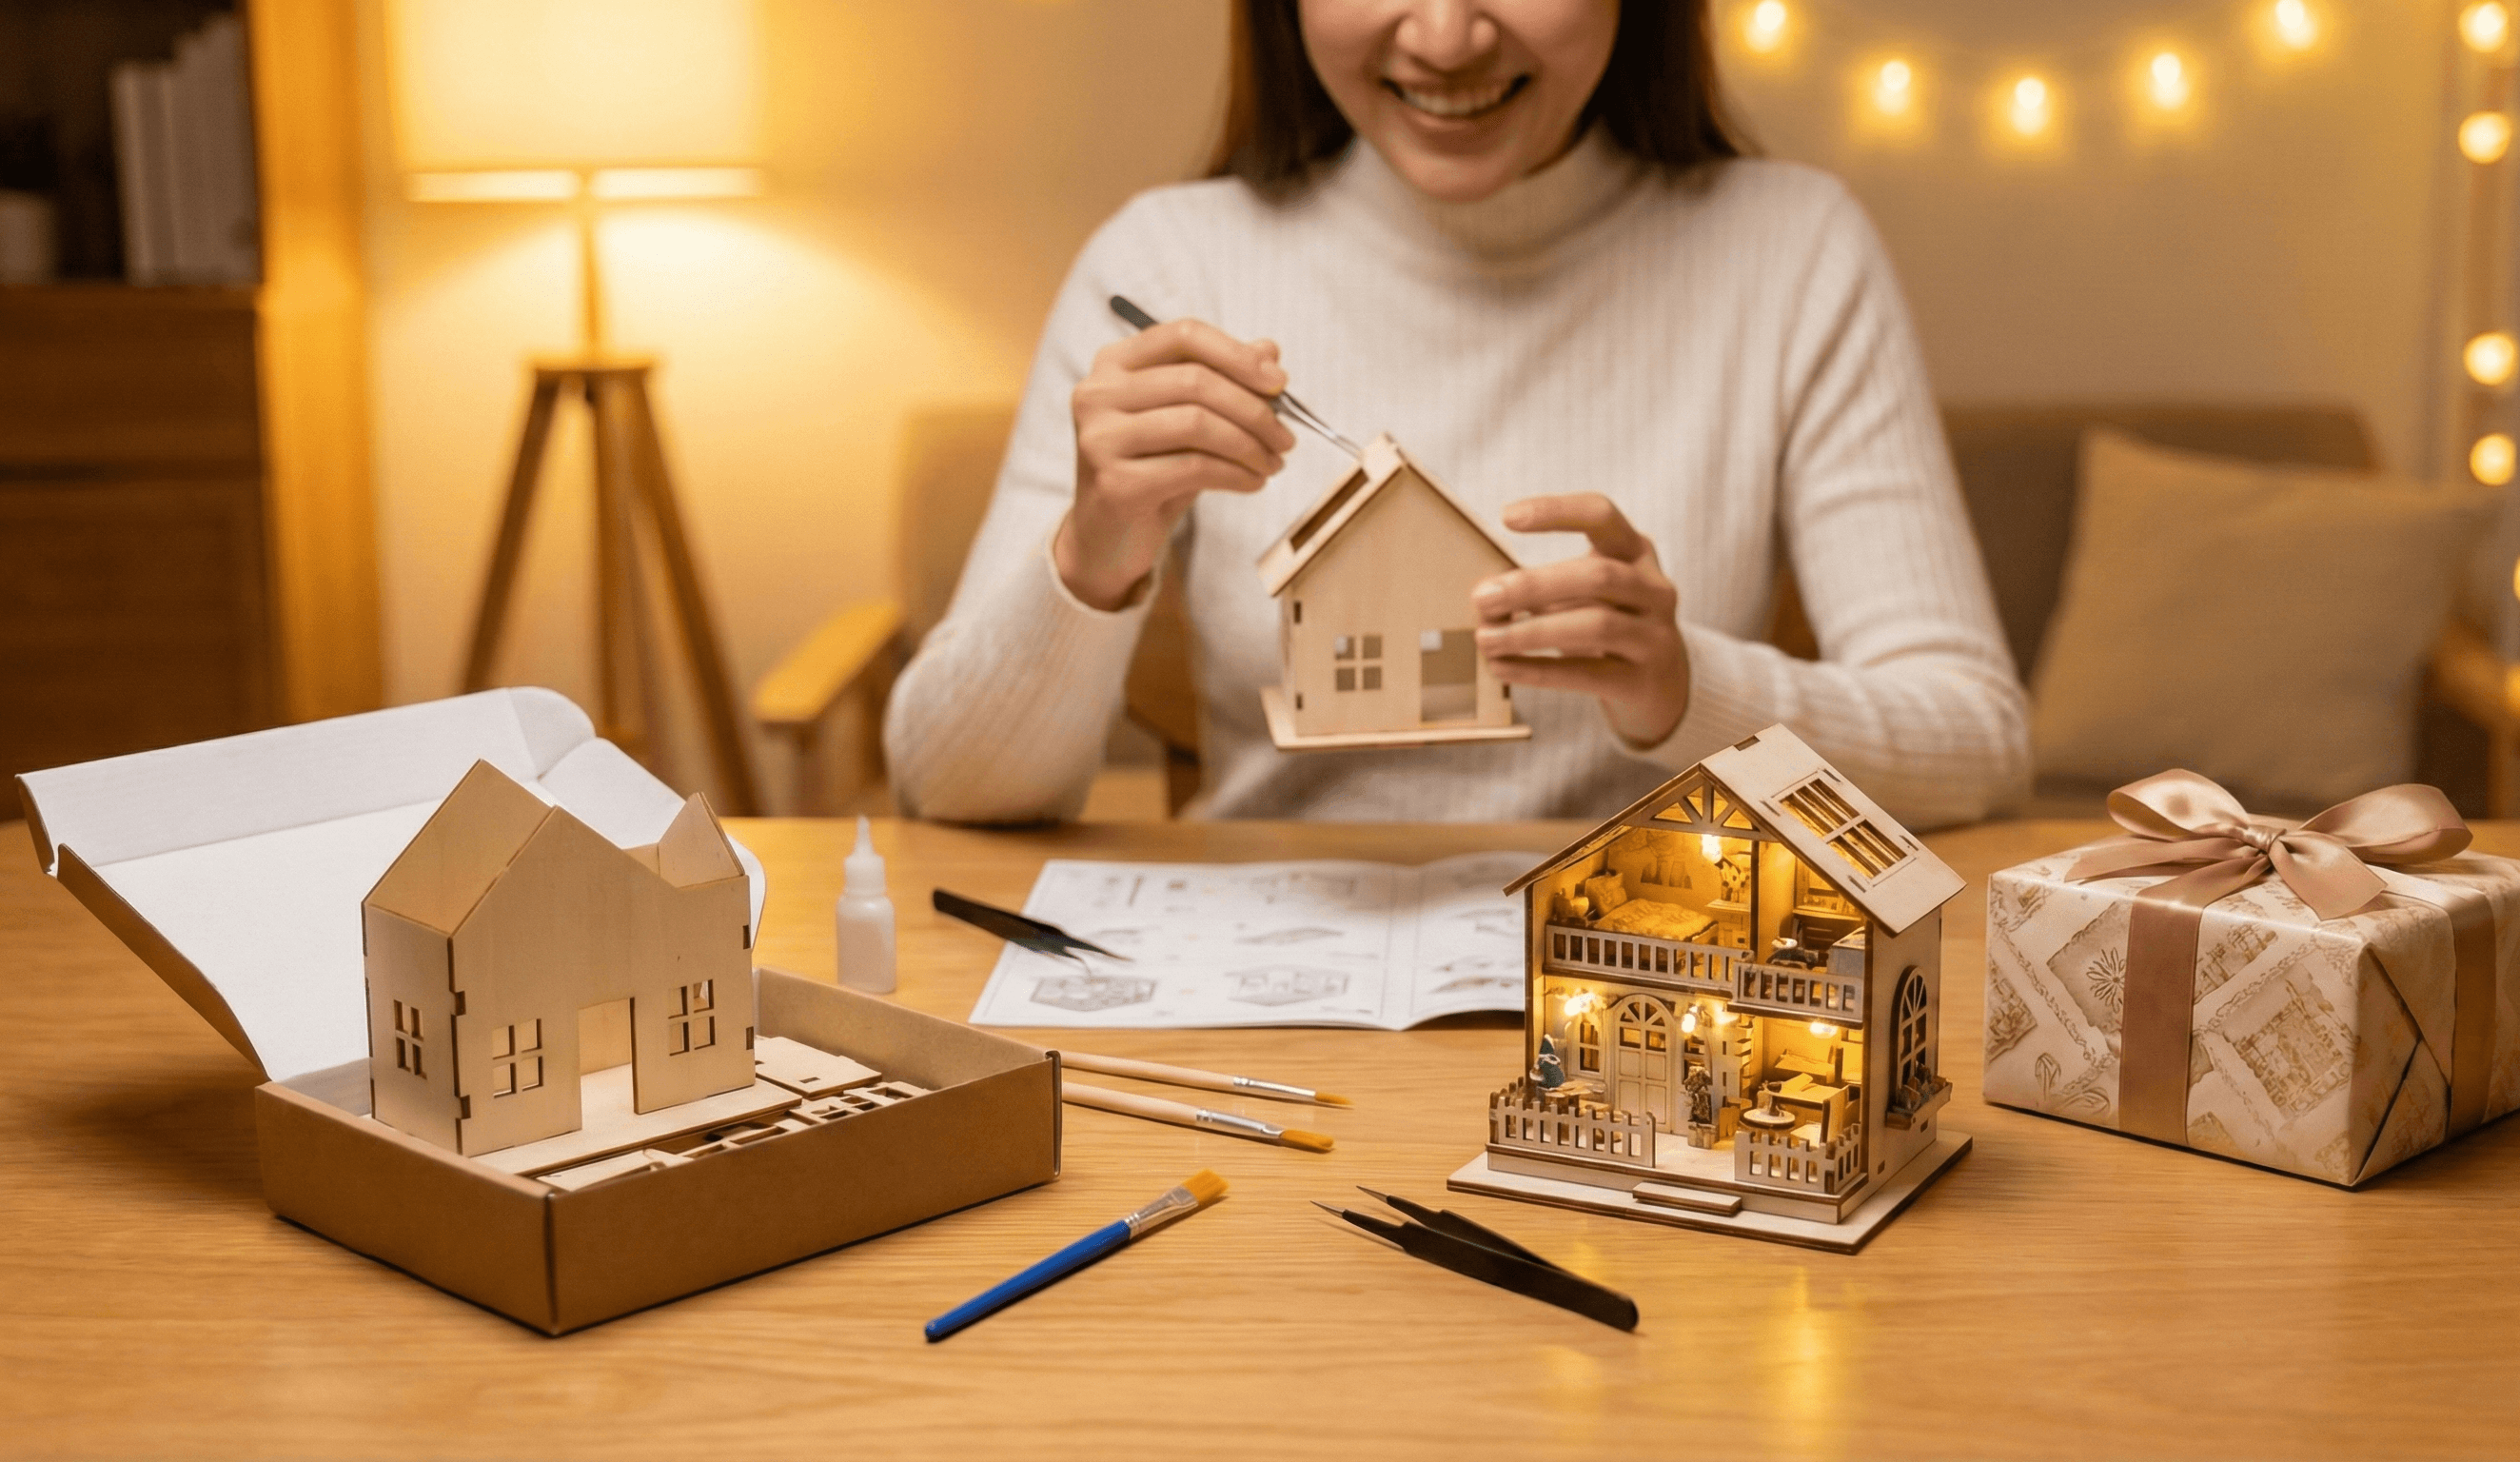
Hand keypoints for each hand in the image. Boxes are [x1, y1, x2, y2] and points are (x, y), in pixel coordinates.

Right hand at [1055, 318, 1297, 609]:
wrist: (1110, 537)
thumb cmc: (1152, 470)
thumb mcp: (1188, 420)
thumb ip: (1223, 381)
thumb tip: (1269, 350)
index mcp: (1114, 364)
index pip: (1184, 335)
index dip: (1237, 355)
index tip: (1280, 383)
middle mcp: (1097, 393)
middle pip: (1195, 380)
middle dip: (1254, 409)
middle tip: (1286, 437)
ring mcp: (1100, 438)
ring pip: (1197, 423)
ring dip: (1249, 445)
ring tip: (1273, 463)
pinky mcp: (1114, 483)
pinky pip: (1193, 468)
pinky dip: (1235, 474)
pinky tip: (1253, 482)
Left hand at [1473, 494, 1689, 747]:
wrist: (1663, 682)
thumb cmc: (1609, 622)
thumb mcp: (1588, 593)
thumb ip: (1545, 588)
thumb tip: (1486, 595)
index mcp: (1636, 551)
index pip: (1601, 515)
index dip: (1557, 511)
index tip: (1506, 516)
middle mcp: (1655, 588)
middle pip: (1597, 576)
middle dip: (1533, 585)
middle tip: (1481, 598)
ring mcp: (1656, 636)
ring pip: (1595, 626)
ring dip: (1531, 632)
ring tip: (1486, 638)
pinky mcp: (1644, 681)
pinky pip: (1586, 674)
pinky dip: (1538, 670)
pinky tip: (1502, 667)